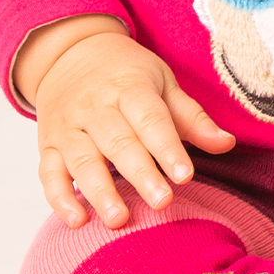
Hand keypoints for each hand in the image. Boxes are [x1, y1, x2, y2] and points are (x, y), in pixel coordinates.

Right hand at [32, 31, 235, 229]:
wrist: (70, 52)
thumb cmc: (126, 74)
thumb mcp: (162, 82)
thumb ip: (191, 118)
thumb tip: (226, 144)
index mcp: (129, 88)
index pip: (151, 119)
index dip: (167, 148)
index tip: (185, 175)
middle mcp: (96, 107)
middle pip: (118, 142)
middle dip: (140, 174)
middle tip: (161, 202)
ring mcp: (68, 127)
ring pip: (83, 161)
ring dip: (99, 192)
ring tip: (119, 219)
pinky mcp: (48, 145)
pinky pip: (48, 173)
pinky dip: (59, 198)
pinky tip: (77, 221)